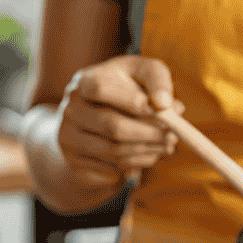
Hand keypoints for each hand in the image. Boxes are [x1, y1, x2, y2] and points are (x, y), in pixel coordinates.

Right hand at [56, 55, 183, 185]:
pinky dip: (134, 166)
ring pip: (113, 151)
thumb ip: (157, 79)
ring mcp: (68, 137)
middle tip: (173, 136)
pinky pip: (109, 170)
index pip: (101, 89)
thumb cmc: (125, 87)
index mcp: (84, 81)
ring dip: (146, 151)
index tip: (161, 109)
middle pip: (112, 126)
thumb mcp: (140, 72)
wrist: (94, 114)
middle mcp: (71, 109)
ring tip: (166, 145)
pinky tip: (147, 154)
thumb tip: (166, 105)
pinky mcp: (73, 162)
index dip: (131, 100)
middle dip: (149, 133)